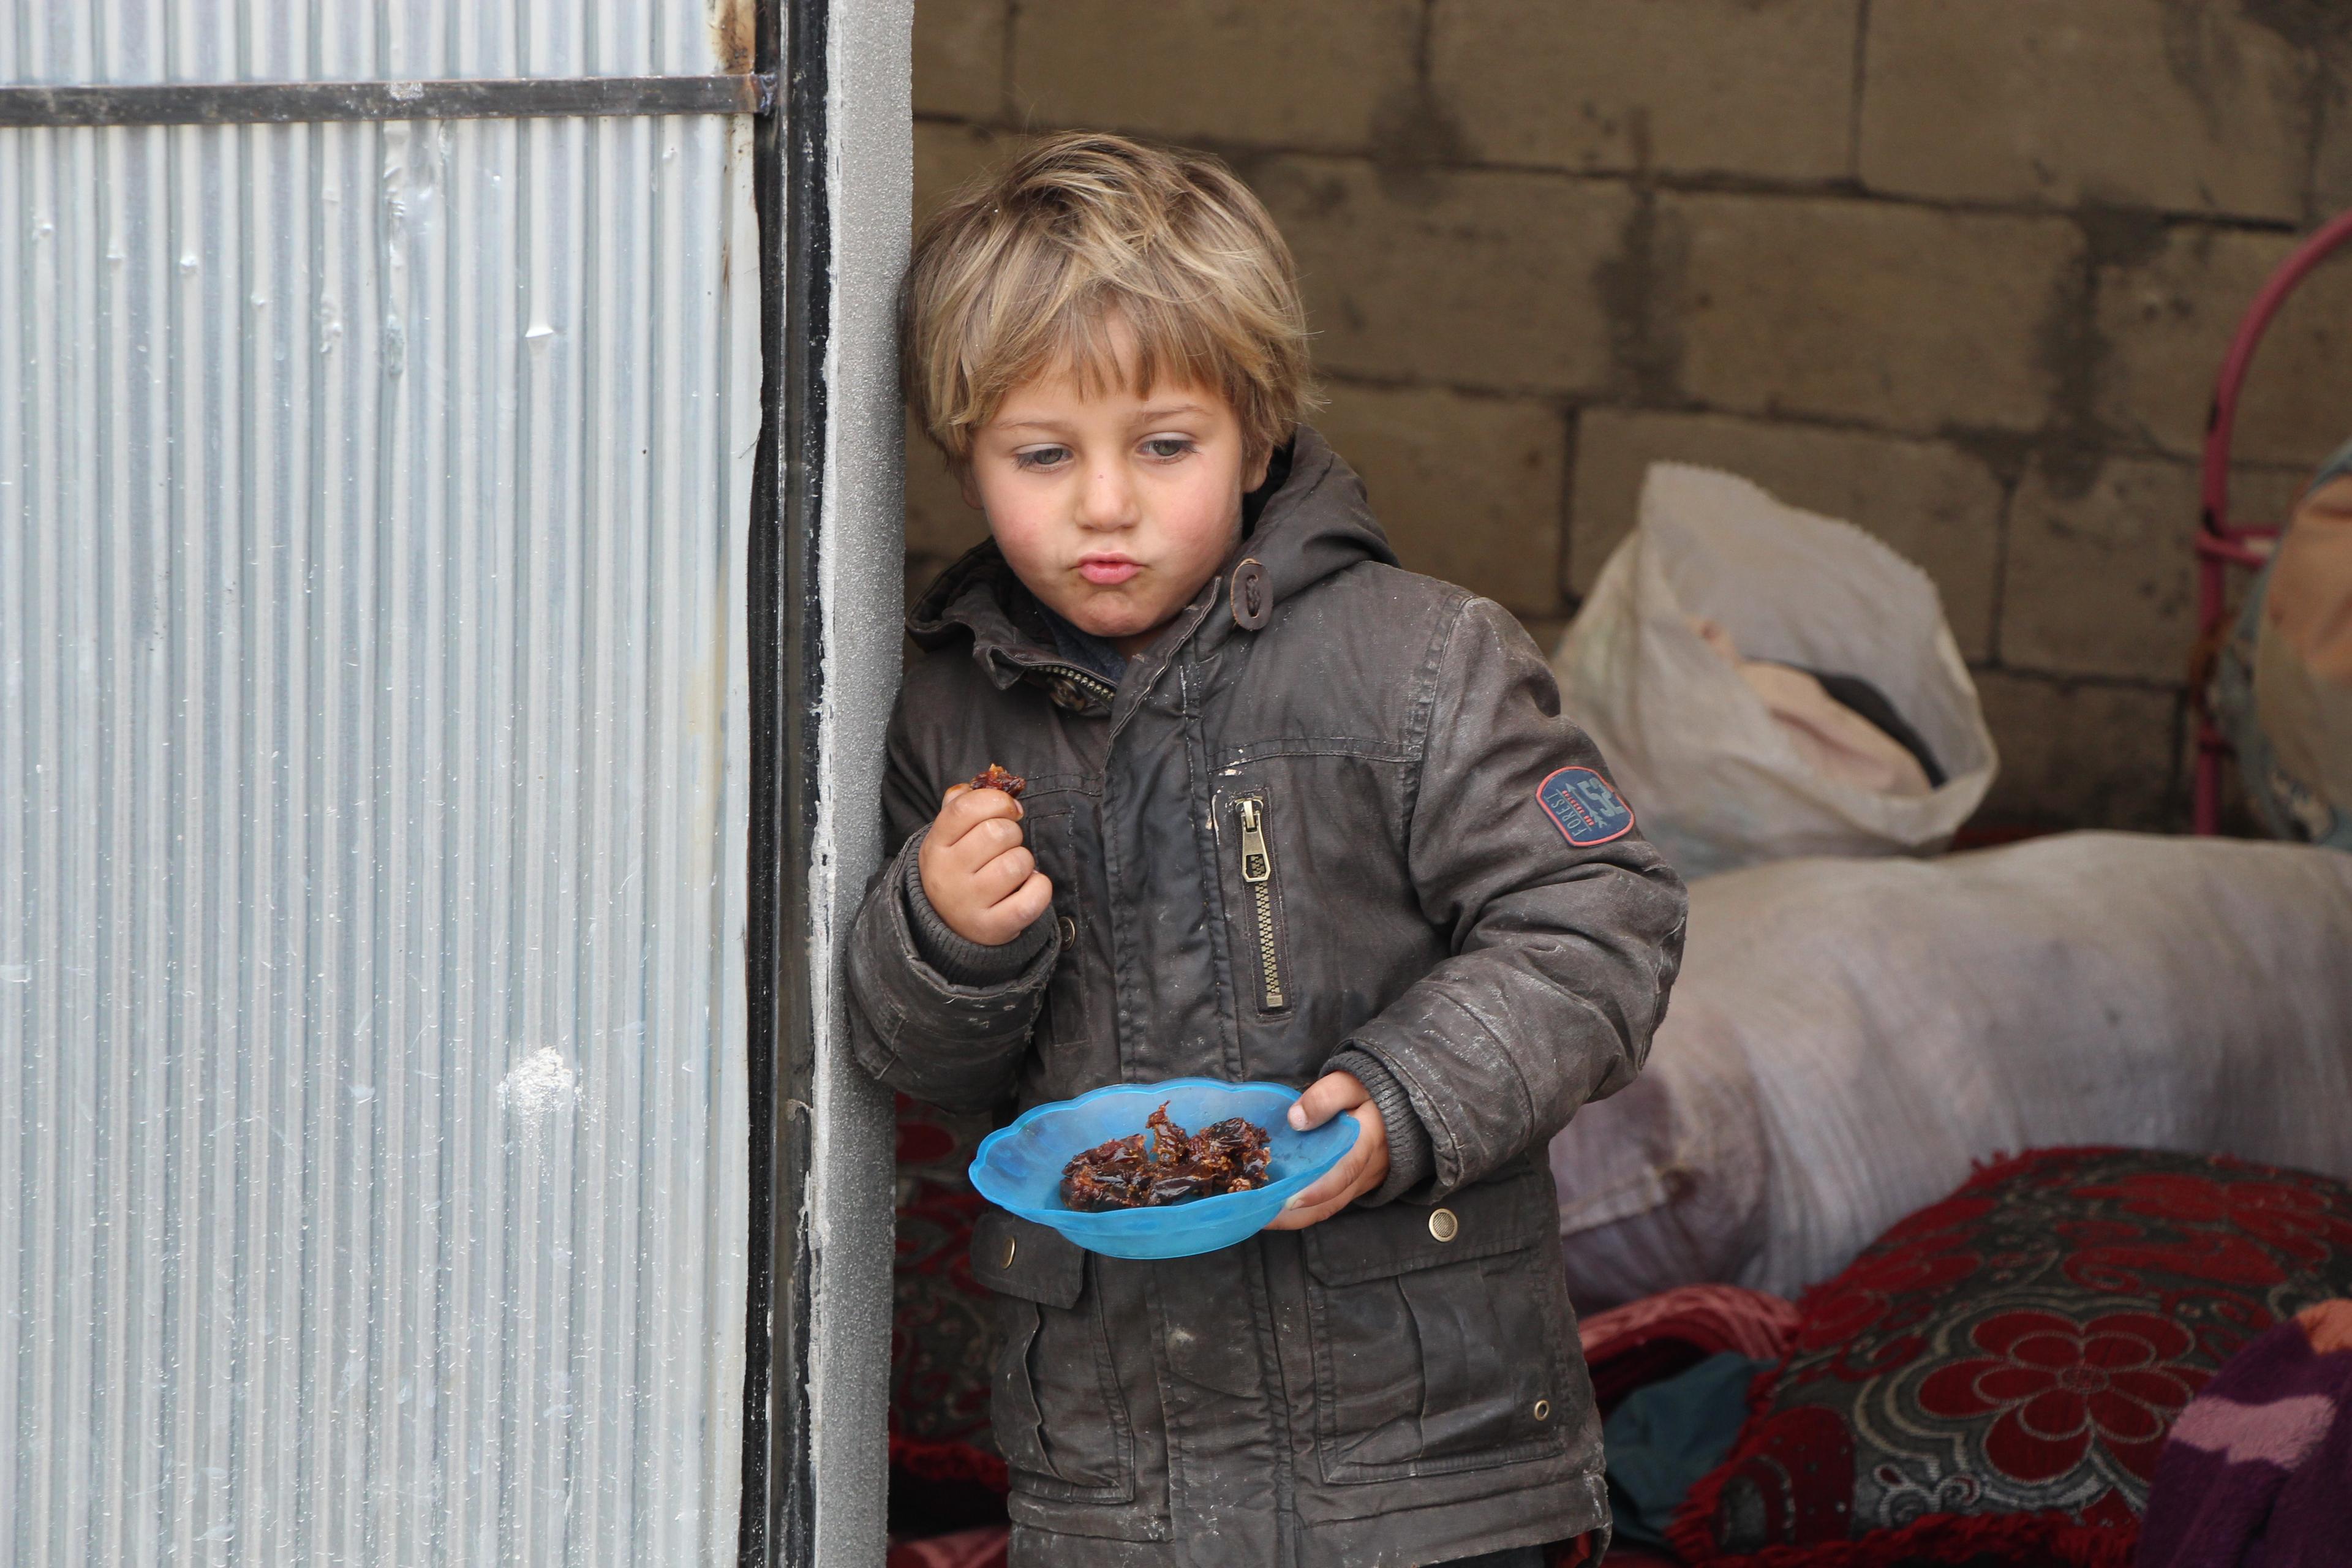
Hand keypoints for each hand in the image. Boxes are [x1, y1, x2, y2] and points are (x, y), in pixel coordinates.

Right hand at [919, 784, 1053, 945]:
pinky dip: (1039, 888)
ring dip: (1025, 862)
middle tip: (1007, 846)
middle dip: (1013, 833)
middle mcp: (948, 875)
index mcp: (936, 845)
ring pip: (1017, 864)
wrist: (948, 926)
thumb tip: (982, 782)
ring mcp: (968, 903)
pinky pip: (1032, 898)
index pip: (965, 809)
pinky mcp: (992, 927)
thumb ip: (961, 804)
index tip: (1010, 809)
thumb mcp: (948, 837)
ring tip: (1013, 871)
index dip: (996, 801)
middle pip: (997, 833)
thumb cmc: (959, 870)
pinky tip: (1027, 888)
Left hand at [1264, 1071, 1389, 1229]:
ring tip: (1262, 1215)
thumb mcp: (1352, 1082)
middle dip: (1294, 1214)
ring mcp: (1366, 1179)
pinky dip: (1308, 1207)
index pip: (1344, 1170)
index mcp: (1368, 1139)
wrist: (1406, 1101)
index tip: (1286, 1200)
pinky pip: (1335, 1201)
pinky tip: (1282, 1203)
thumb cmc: (1374, 1088)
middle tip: (1258, 1216)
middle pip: (1332, 1201)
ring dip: (1298, 1216)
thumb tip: (1295, 1119)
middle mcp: (1369, 1168)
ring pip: (1331, 1206)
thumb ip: (1326, 1097)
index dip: (1317, 1189)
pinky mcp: (1361, 1182)